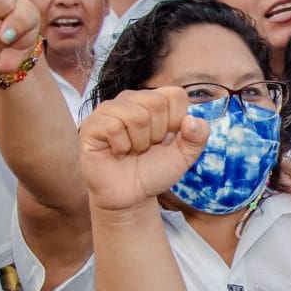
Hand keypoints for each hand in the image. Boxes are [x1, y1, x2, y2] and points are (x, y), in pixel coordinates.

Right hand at [79, 88, 210, 212]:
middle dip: (158, 134)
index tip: (166, 139)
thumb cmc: (155, 170)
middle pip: (157, 103)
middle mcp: (131, 100)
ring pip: (137, 116)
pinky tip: (118, 153)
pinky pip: (114, 127)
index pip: (176, 95)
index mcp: (155, 101)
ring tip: (133, 150)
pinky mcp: (92, 125)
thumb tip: (191, 120)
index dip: (176, 122)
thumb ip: (198, 137)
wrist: (131, 195)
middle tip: (147, 147)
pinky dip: (122, 147)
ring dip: (140, 142)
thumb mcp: (185, 155)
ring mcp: (109, 110)